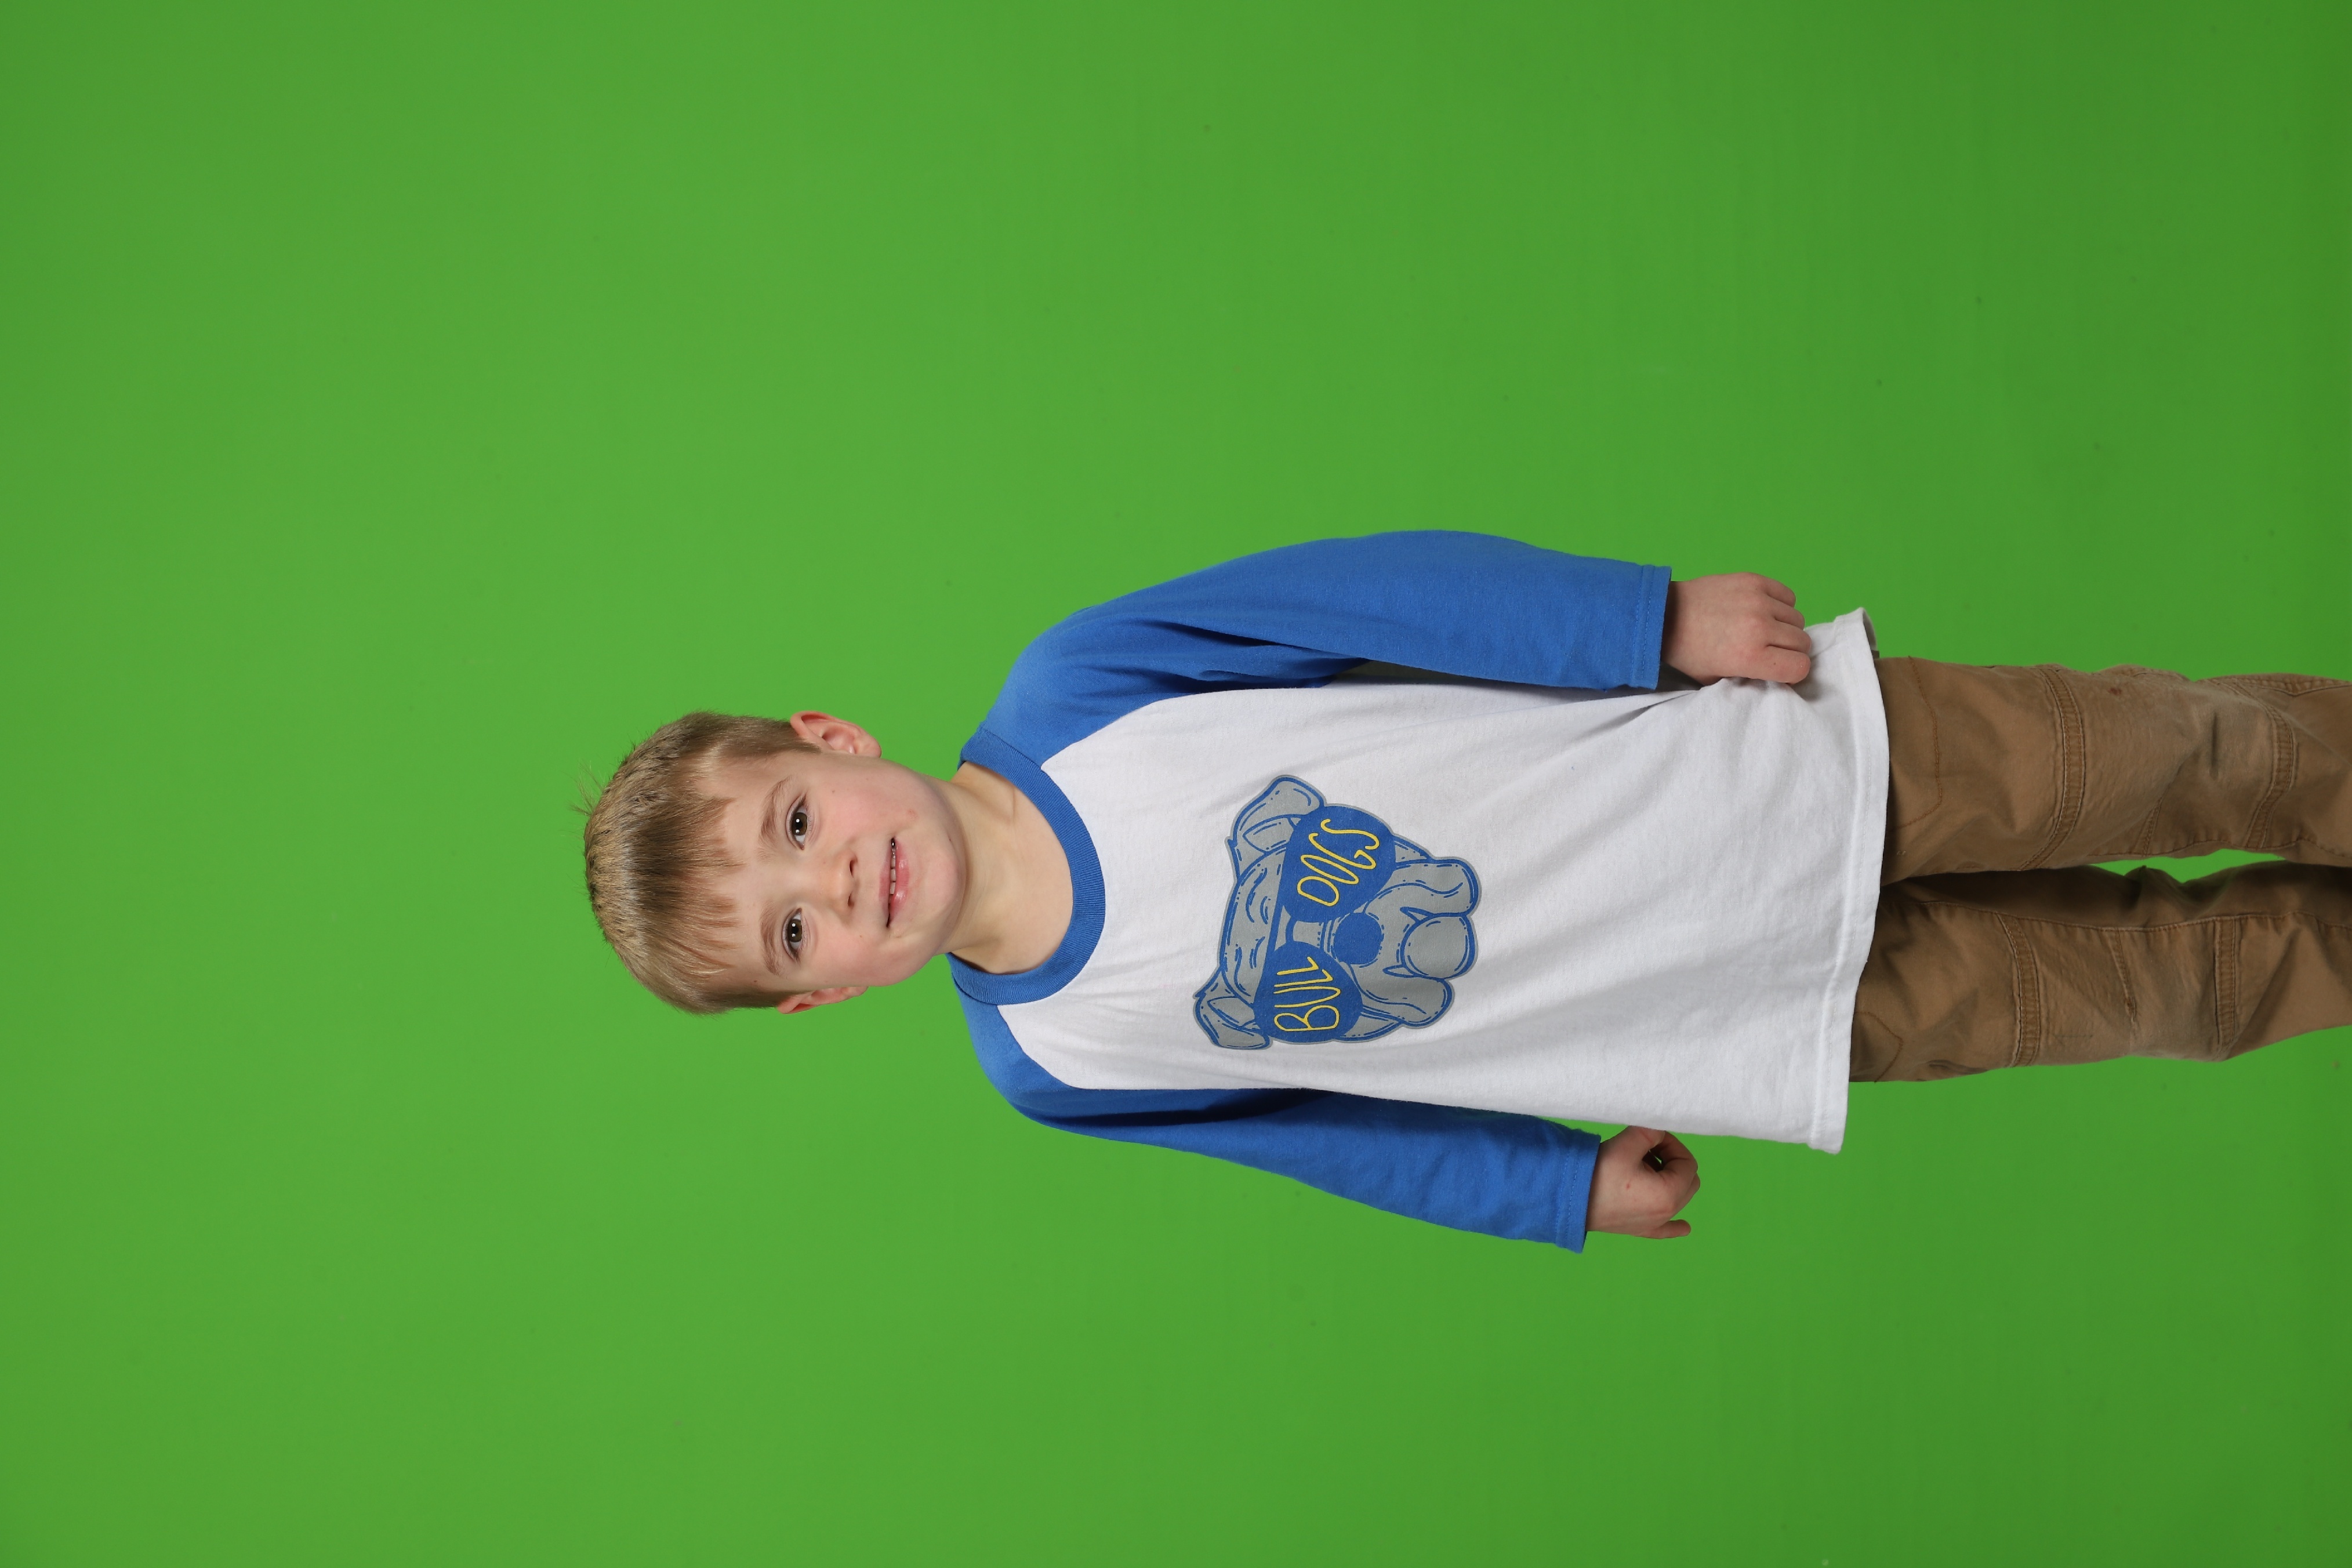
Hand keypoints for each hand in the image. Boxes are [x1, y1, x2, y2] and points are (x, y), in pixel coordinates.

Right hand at [1587, 1127, 1701, 1239]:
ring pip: (1679, 1199)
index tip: (1652, 1137)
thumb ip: (1652, 1131)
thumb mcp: (1627, 1142)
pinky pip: (1666, 1230)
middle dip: (1672, 1160)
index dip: (1673, 1144)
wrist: (1569, 1198)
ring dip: (1668, 1179)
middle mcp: (1667, 1213)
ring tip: (1642, 1167)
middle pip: (1688, 1181)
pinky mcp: (1639, 1230)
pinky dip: (1675, 1225)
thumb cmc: (1599, 1172)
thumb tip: (1660, 1130)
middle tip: (1648, 1150)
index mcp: (1669, 1193)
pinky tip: (1683, 1227)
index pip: (1687, 1162)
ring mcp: (1654, 1224)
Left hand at [1662, 573, 1812, 684]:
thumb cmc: (1689, 651)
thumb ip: (1750, 677)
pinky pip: (1788, 596)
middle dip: (1790, 651)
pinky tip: (1764, 610)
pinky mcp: (1754, 580)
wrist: (1664, 614)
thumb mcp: (1716, 678)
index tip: (1780, 669)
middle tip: (1772, 650)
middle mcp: (1760, 627)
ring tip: (1765, 629)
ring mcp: (1758, 600)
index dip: (1792, 671)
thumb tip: (1777, 674)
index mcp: (1750, 656)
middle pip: (1802, 643)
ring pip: (1798, 619)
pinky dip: (1781, 605)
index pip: (1799, 667)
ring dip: (1786, 627)